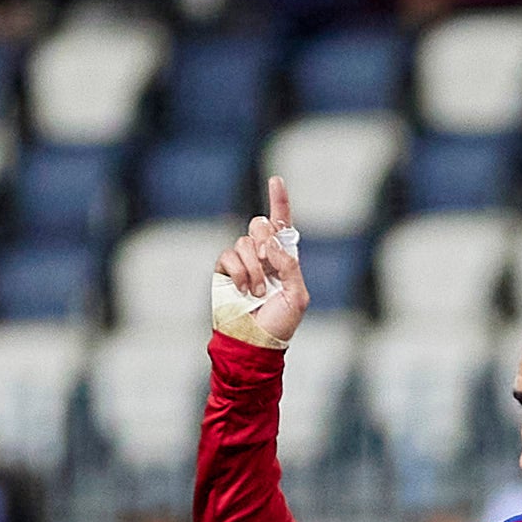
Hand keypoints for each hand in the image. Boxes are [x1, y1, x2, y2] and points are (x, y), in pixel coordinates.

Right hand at [210, 176, 308, 348]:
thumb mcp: (297, 296)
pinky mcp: (224, 269)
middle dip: (266, 242)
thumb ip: (290, 266)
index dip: (279, 201)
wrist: (253, 341)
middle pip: (260, 225)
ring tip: (257, 291)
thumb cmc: (279, 323)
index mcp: (284, 259)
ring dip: (254, 268)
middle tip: (269, 265)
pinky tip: (242, 290)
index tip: (275, 179)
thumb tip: (270, 245)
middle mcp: (262, 256)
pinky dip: (238, 272)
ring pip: (244, 241)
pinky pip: (228, 255)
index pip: (282, 225)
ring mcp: (243, 262)